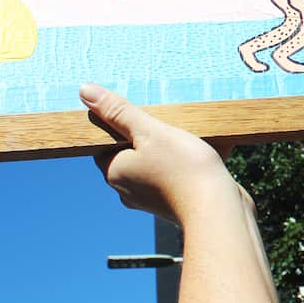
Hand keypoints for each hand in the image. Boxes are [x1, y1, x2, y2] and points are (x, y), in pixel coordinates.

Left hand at [80, 83, 238, 224]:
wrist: (219, 211)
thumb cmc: (183, 169)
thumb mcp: (150, 131)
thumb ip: (119, 112)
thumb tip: (85, 91)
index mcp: (115, 172)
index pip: (105, 143)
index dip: (122, 126)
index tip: (142, 115)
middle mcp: (128, 190)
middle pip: (132, 153)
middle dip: (150, 137)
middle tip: (169, 123)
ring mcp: (152, 201)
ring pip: (156, 166)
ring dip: (171, 151)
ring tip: (191, 137)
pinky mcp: (175, 205)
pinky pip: (176, 178)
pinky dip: (187, 165)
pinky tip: (208, 153)